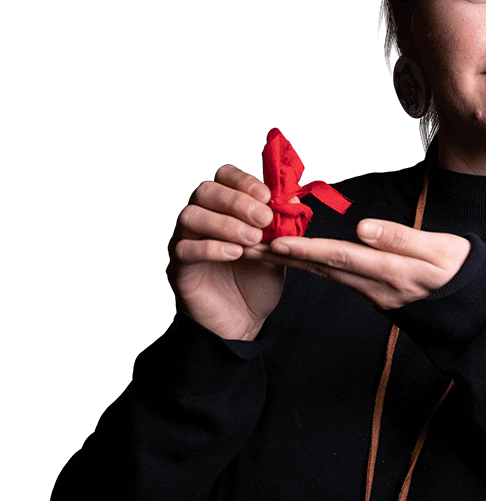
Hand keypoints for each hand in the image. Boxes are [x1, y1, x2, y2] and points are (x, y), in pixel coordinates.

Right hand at [166, 164, 284, 340]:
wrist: (244, 322)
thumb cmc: (256, 282)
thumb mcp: (277, 250)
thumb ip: (281, 225)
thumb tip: (293, 199)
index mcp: (221, 209)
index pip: (222, 178)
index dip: (242, 181)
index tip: (267, 195)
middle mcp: (199, 220)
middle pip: (204, 191)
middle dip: (236, 201)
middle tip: (263, 218)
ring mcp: (184, 242)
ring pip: (190, 216)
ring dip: (225, 223)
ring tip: (252, 239)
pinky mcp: (178, 269)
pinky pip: (184, 250)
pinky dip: (211, 248)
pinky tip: (234, 253)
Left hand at [260, 219, 471, 309]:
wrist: (476, 306)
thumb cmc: (461, 270)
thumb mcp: (440, 250)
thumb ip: (400, 239)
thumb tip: (363, 228)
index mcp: (390, 272)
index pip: (340, 256)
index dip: (306, 249)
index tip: (276, 242)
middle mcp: (376, 287)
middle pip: (324, 269)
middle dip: (287, 258)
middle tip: (250, 246)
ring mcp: (375, 294)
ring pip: (329, 275)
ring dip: (296, 264)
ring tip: (265, 250)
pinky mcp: (377, 294)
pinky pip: (340, 279)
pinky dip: (316, 268)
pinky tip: (301, 259)